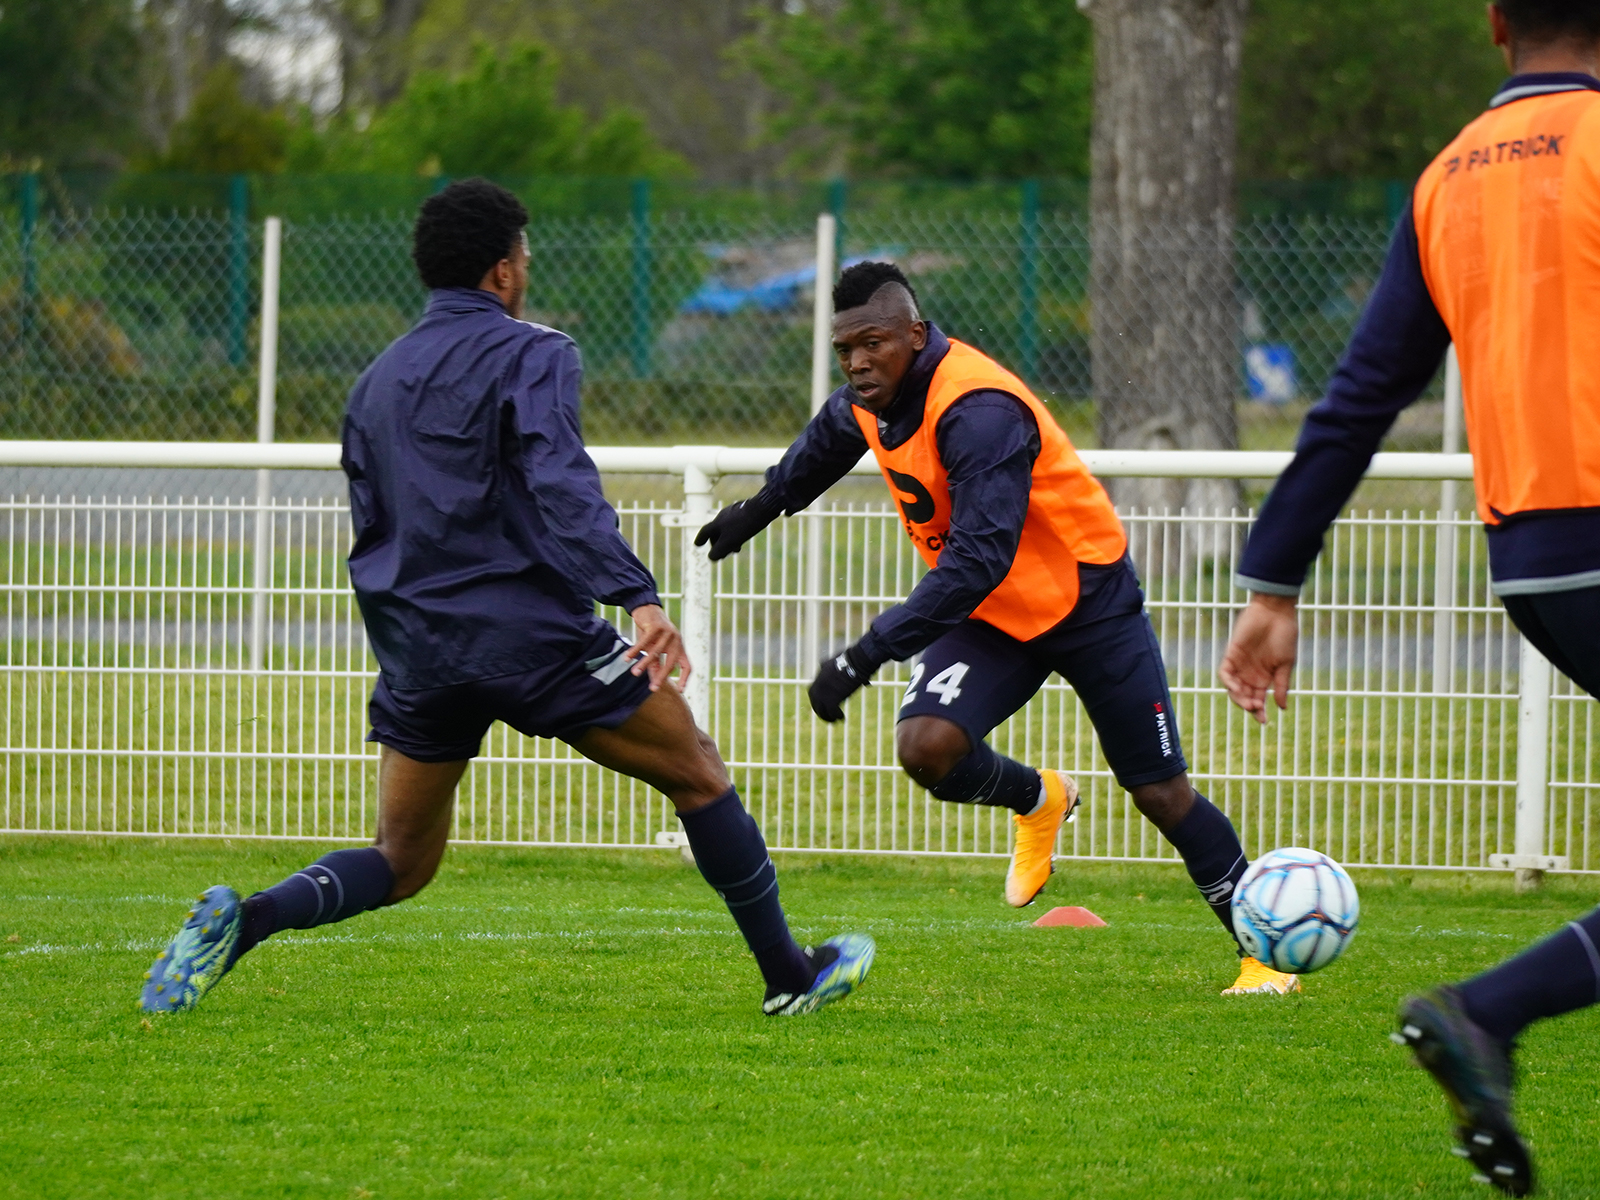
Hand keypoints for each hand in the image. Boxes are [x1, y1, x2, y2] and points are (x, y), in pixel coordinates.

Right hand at [625, 604, 691, 691]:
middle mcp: (676, 640)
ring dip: (644, 664)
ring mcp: (667, 633)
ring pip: (655, 653)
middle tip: (653, 689)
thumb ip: (656, 663)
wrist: (647, 608)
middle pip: (671, 662)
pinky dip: (635, 650)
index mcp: (680, 647)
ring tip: (634, 673)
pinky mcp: (656, 626)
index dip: (685, 678)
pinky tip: (627, 658)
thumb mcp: (655, 648)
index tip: (680, 690)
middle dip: (662, 676)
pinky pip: (644, 642)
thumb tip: (655, 681)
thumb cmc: (652, 632)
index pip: (686, 665)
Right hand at [693, 495, 778, 560]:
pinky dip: (736, 532)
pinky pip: (736, 523)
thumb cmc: (744, 526)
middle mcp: (722, 515)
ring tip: (737, 548)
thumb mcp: (729, 543)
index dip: (701, 540)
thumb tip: (712, 558)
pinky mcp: (744, 510)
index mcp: (716, 522)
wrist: (762, 509)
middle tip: (724, 553)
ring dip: (729, 539)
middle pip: (716, 531)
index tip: (697, 545)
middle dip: (718, 543)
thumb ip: (718, 551)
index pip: (705, 532)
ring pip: (727, 528)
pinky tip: (745, 535)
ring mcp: (733, 511)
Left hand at [808, 644, 875, 721]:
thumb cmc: (857, 659)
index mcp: (821, 672)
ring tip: (834, 721)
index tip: (824, 703)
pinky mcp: (831, 699)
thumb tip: (866, 683)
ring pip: (820, 708)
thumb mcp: (847, 662)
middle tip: (826, 715)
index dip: (818, 697)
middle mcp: (819, 682)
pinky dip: (836, 716)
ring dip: (826, 716)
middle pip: (814, 699)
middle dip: (818, 708)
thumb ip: (851, 672)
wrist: (857, 661)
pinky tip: (842, 718)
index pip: (815, 688)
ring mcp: (824, 691)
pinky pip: (831, 711)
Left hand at [1219, 593, 1299, 723]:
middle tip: (1255, 708)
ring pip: (1233, 688)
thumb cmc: (1284, 635)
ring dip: (1238, 697)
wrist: (1275, 613)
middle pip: (1244, 696)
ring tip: (1248, 702)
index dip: (1259, 711)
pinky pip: (1225, 673)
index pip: (1258, 699)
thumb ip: (1282, 685)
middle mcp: (1250, 674)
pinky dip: (1228, 682)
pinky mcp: (1231, 655)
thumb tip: (1282, 707)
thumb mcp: (1286, 664)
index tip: (1263, 721)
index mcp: (1265, 678)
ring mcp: (1240, 665)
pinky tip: (1236, 688)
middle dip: (1248, 706)